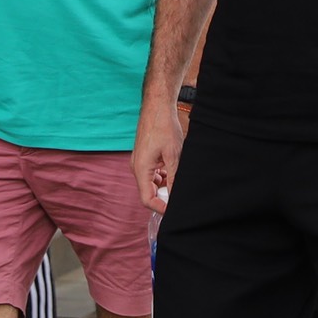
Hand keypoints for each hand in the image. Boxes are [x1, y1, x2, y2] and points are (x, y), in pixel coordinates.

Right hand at [132, 98, 183, 215]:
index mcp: (141, 169)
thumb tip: (176, 197)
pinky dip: (162, 175)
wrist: (157, 107)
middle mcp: (137, 168)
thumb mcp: (173, 155)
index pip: (147, 199)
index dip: (161, 208)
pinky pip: (151, 173)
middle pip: (148, 192)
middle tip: (180, 194)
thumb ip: (174, 178)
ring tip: (179, 177)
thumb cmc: (164, 127)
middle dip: (164, 196)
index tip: (174, 210)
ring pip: (151, 183)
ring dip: (164, 185)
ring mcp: (139, 162)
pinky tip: (173, 169)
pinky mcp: (144, 157)